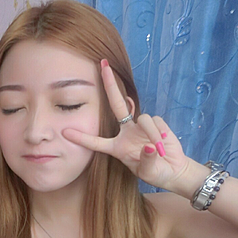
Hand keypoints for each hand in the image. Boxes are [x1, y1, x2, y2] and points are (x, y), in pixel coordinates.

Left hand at [62, 59, 189, 192]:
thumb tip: (149, 147)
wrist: (172, 169)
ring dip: (151, 133)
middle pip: (116, 104)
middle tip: (102, 65)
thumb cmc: (155, 172)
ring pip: (142, 118)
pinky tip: (163, 144)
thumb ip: (147, 160)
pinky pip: (155, 122)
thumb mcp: (148, 171)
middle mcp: (126, 132)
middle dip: (110, 85)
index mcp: (117, 147)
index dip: (82, 138)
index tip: (65, 131)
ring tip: (159, 150)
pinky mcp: (156, 122)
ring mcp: (140, 126)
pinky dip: (159, 134)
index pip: (96, 142)